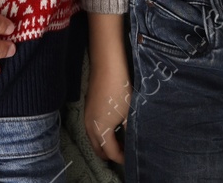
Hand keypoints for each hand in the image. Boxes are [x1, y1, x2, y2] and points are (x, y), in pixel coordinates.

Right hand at [84, 12, 129, 162]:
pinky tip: (114, 127)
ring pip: (93, 138)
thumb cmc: (120, 89)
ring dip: (105, 144)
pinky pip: (92, 128)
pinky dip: (101, 134)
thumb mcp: (130, 113)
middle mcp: (90, 125)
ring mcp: (87, 115)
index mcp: (100, 130)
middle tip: (126, 153)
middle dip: (111, 154)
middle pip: (98, 149)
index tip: (132, 158)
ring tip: (121, 141)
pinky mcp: (88, 106)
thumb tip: (134, 141)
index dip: (122, 158)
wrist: (107, 65)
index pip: (110, 152)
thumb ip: (131, 130)